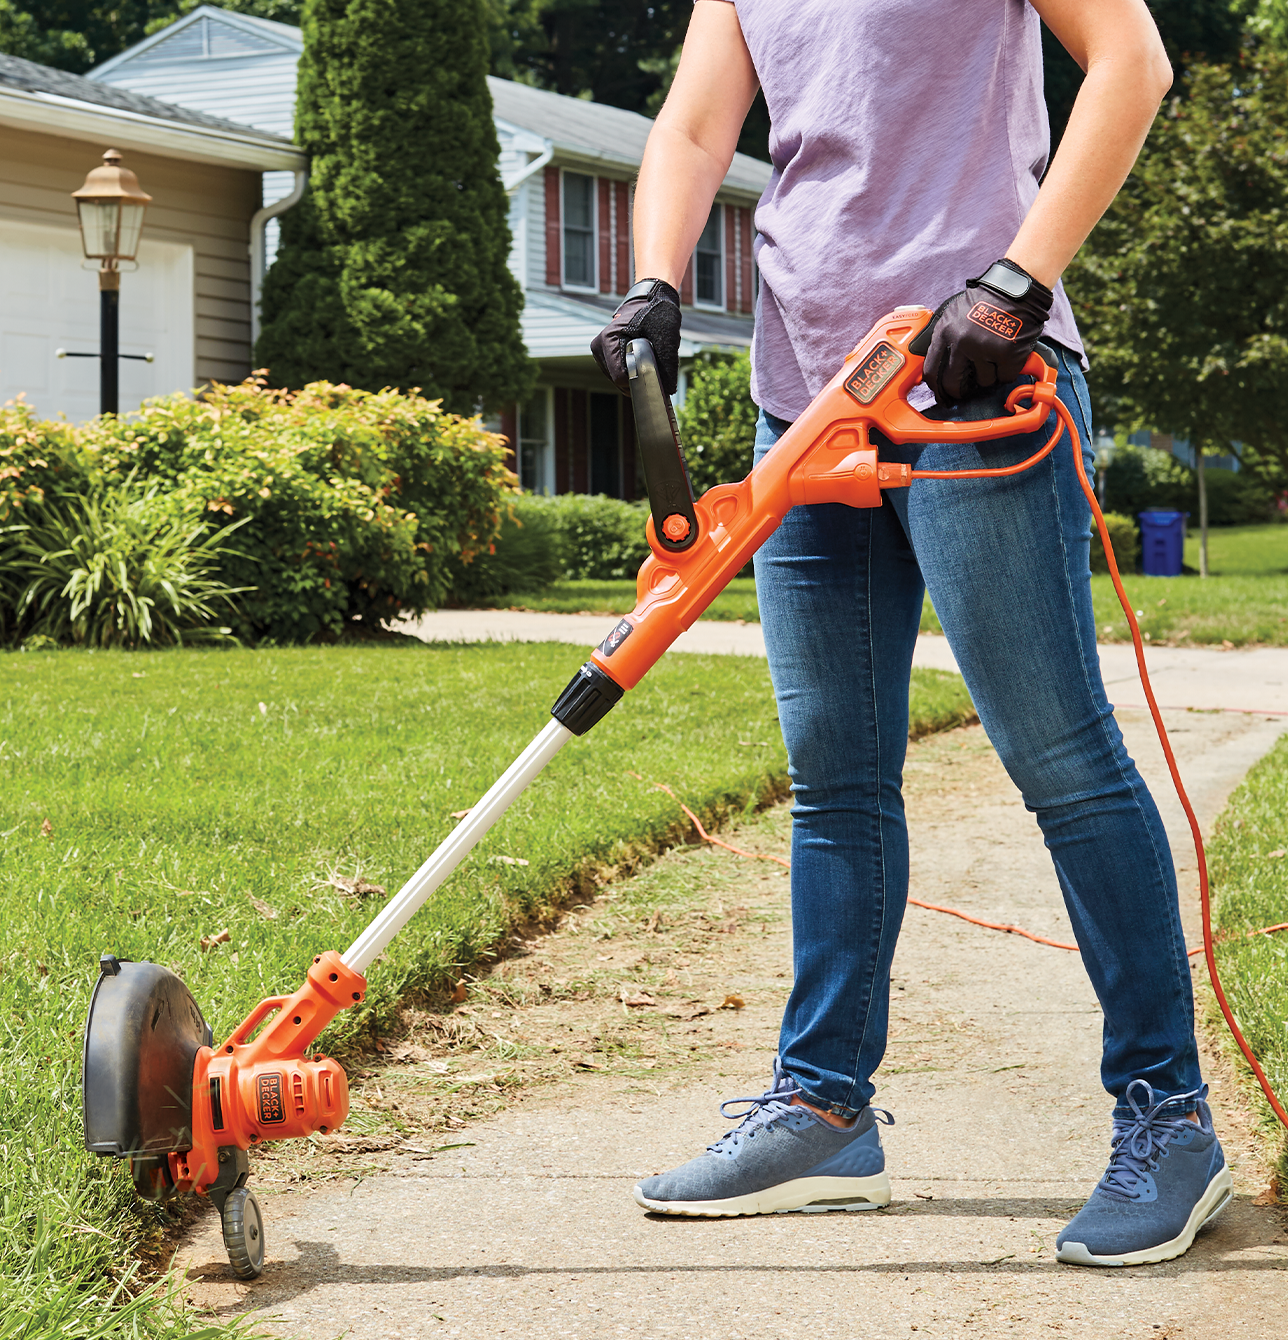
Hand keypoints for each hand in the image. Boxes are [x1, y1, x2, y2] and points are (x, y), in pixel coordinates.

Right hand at [591, 279, 682, 395]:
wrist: (649, 299)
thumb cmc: (657, 312)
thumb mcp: (667, 335)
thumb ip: (668, 363)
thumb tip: (668, 389)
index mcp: (608, 340)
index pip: (619, 377)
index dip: (638, 383)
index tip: (654, 379)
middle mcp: (599, 347)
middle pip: (617, 381)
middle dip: (637, 379)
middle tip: (654, 368)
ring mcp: (599, 352)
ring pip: (617, 379)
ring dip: (633, 376)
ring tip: (646, 359)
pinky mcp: (603, 356)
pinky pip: (617, 373)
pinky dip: (630, 372)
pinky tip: (639, 360)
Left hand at [914, 259, 1053, 402]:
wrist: (1014, 288)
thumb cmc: (985, 301)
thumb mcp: (953, 314)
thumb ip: (944, 338)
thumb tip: (935, 365)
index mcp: (945, 333)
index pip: (931, 371)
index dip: (936, 388)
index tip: (941, 396)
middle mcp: (961, 342)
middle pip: (953, 384)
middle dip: (959, 392)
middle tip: (966, 391)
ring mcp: (984, 348)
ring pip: (983, 381)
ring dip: (990, 375)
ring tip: (994, 356)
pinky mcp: (1007, 353)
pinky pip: (1004, 377)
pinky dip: (1008, 371)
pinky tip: (1008, 356)